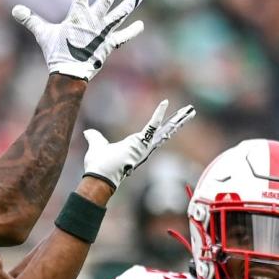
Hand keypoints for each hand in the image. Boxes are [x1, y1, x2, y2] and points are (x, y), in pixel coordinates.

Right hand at [12, 0, 144, 81]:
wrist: (69, 74)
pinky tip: (141, 25)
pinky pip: (122, 37)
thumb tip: (15, 9)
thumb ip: (31, 20)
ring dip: (130, 3)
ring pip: (119, 14)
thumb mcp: (43, 34)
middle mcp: (94, 21)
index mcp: (78, 15)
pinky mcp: (109, 45)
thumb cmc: (56, 53)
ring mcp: (103, 33)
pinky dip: (131, 32)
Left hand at [82, 99, 196, 193]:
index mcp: (135, 147)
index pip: (152, 133)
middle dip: (177, 122)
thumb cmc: (99, 165)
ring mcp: (144, 146)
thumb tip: (88, 133)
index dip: (160, 123)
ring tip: (190, 110)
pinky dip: (158, 114)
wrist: (99, 175)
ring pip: (165, 130)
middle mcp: (144, 148)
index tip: (168, 116)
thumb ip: (94, 138)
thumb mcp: (97, 145)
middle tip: (189, 112)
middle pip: (165, 132)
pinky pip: (152, 126)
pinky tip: (165, 103)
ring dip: (177, 120)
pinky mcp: (141, 143)